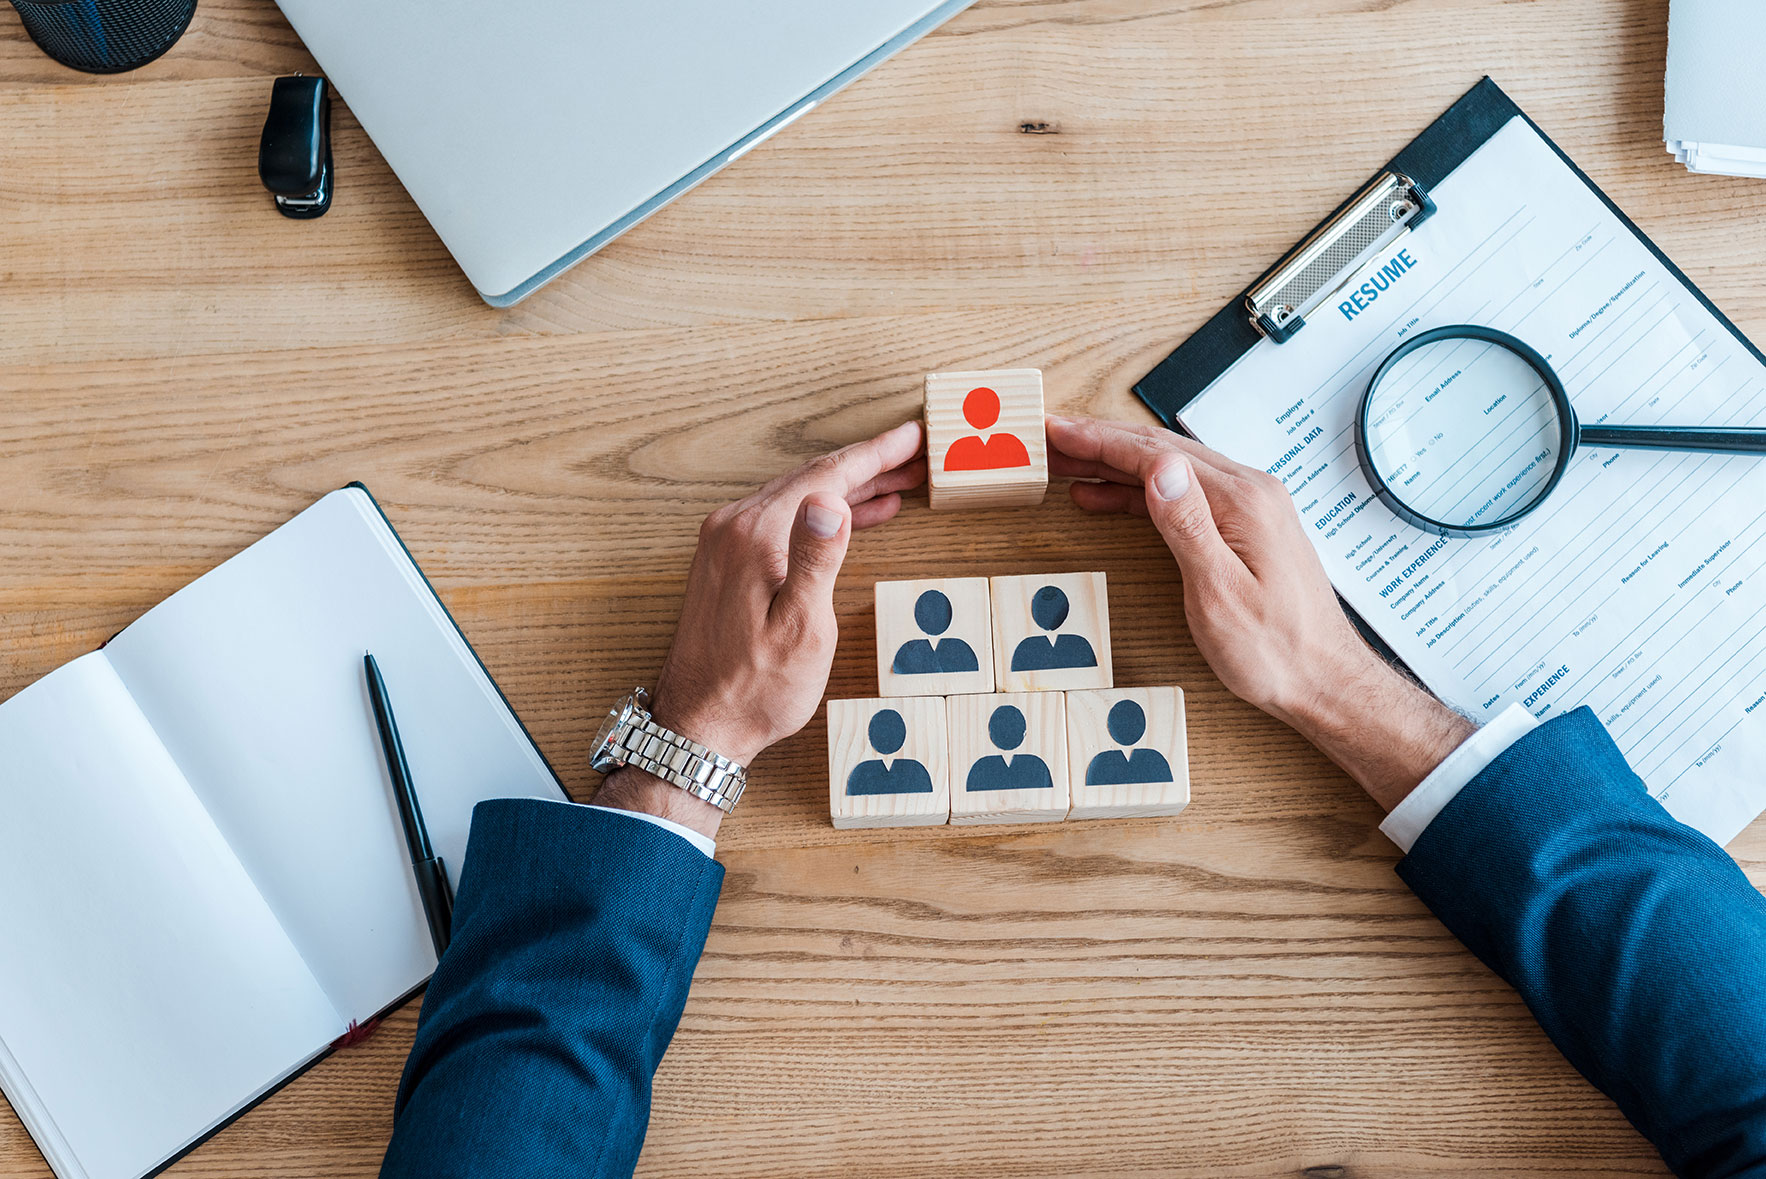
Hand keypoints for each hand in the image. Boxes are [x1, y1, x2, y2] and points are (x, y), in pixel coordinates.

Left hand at [596, 420, 925, 837]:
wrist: (700, 724)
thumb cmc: (755, 688)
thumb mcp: (802, 629)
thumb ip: (817, 559)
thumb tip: (832, 500)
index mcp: (756, 535)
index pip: (827, 478)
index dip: (876, 455)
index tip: (912, 436)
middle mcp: (733, 527)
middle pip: (813, 479)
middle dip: (868, 466)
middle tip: (915, 454)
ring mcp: (724, 542)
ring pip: (798, 497)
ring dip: (847, 489)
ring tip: (895, 484)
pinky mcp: (724, 562)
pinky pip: (782, 519)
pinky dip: (820, 514)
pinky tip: (847, 518)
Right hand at [1045, 414, 1472, 809]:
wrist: (1324, 680)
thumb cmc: (1275, 650)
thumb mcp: (1219, 594)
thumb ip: (1187, 526)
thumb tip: (1160, 468)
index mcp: (1242, 501)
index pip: (1156, 455)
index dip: (1099, 441)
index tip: (1056, 431)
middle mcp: (1250, 492)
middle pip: (1161, 452)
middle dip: (1100, 443)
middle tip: (1050, 439)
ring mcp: (1251, 508)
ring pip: (1170, 470)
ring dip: (1115, 465)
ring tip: (1067, 464)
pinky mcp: (1247, 528)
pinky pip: (1184, 494)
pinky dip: (1140, 492)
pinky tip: (1110, 498)